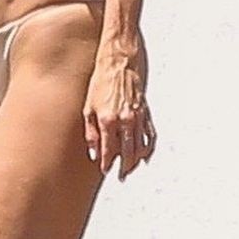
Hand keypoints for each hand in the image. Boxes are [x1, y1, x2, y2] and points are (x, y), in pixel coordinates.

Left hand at [84, 40, 155, 179]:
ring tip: (130, 168)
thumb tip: (93, 152)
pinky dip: (149, 148)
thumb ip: (90, 132)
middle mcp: (125, 120)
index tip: (104, 169)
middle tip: (121, 176)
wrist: (119, 62)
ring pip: (140, 146)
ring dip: (136, 160)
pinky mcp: (146, 112)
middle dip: (124, 167)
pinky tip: (145, 156)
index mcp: (108, 120)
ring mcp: (137, 117)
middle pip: (127, 152)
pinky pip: (150, 135)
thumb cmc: (101, 82)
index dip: (106, 162)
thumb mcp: (88, 107)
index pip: (108, 150)